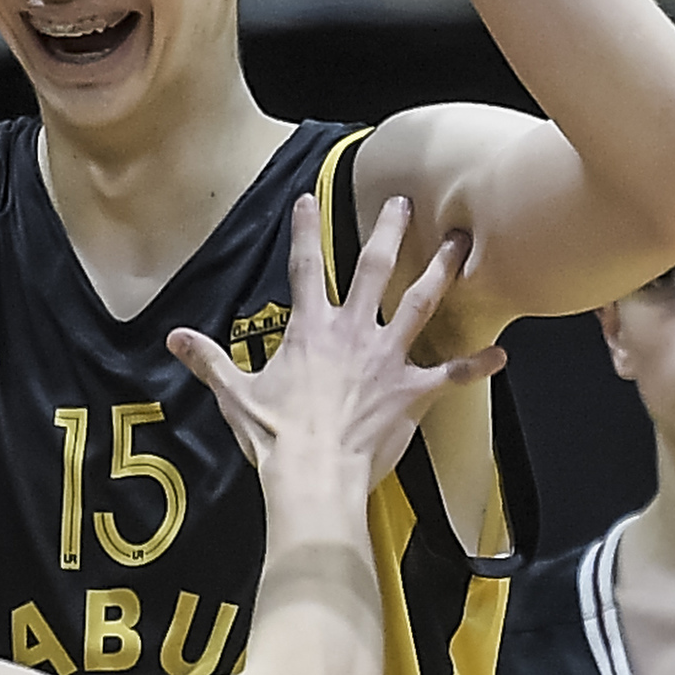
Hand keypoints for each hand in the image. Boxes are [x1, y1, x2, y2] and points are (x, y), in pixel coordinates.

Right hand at [169, 193, 503, 487]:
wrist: (314, 475)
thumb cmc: (275, 438)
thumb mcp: (234, 396)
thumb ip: (208, 361)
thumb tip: (173, 338)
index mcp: (309, 331)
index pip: (303, 269)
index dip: (303, 231)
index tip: (306, 199)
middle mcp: (352, 333)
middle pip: (373, 269)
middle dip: (389, 231)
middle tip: (404, 202)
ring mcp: (386, 359)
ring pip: (420, 303)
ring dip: (442, 271)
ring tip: (461, 243)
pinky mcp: (411, 391)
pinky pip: (451, 375)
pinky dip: (477, 364)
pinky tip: (502, 354)